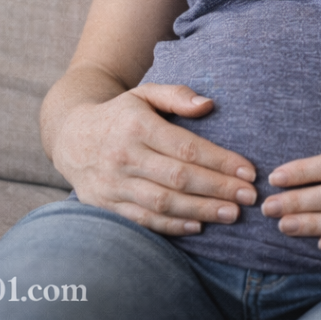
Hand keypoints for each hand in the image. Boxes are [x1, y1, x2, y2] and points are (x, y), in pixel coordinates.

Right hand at [51, 83, 256, 236]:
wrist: (71, 136)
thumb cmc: (120, 114)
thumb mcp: (144, 93)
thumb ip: (176, 95)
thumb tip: (208, 105)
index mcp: (137, 125)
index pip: (186, 147)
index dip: (220, 161)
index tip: (248, 171)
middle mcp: (124, 155)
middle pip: (179, 178)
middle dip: (218, 189)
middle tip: (249, 198)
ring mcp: (113, 183)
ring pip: (162, 203)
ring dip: (201, 211)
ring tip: (231, 214)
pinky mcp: (106, 205)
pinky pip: (143, 220)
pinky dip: (172, 226)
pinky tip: (198, 226)